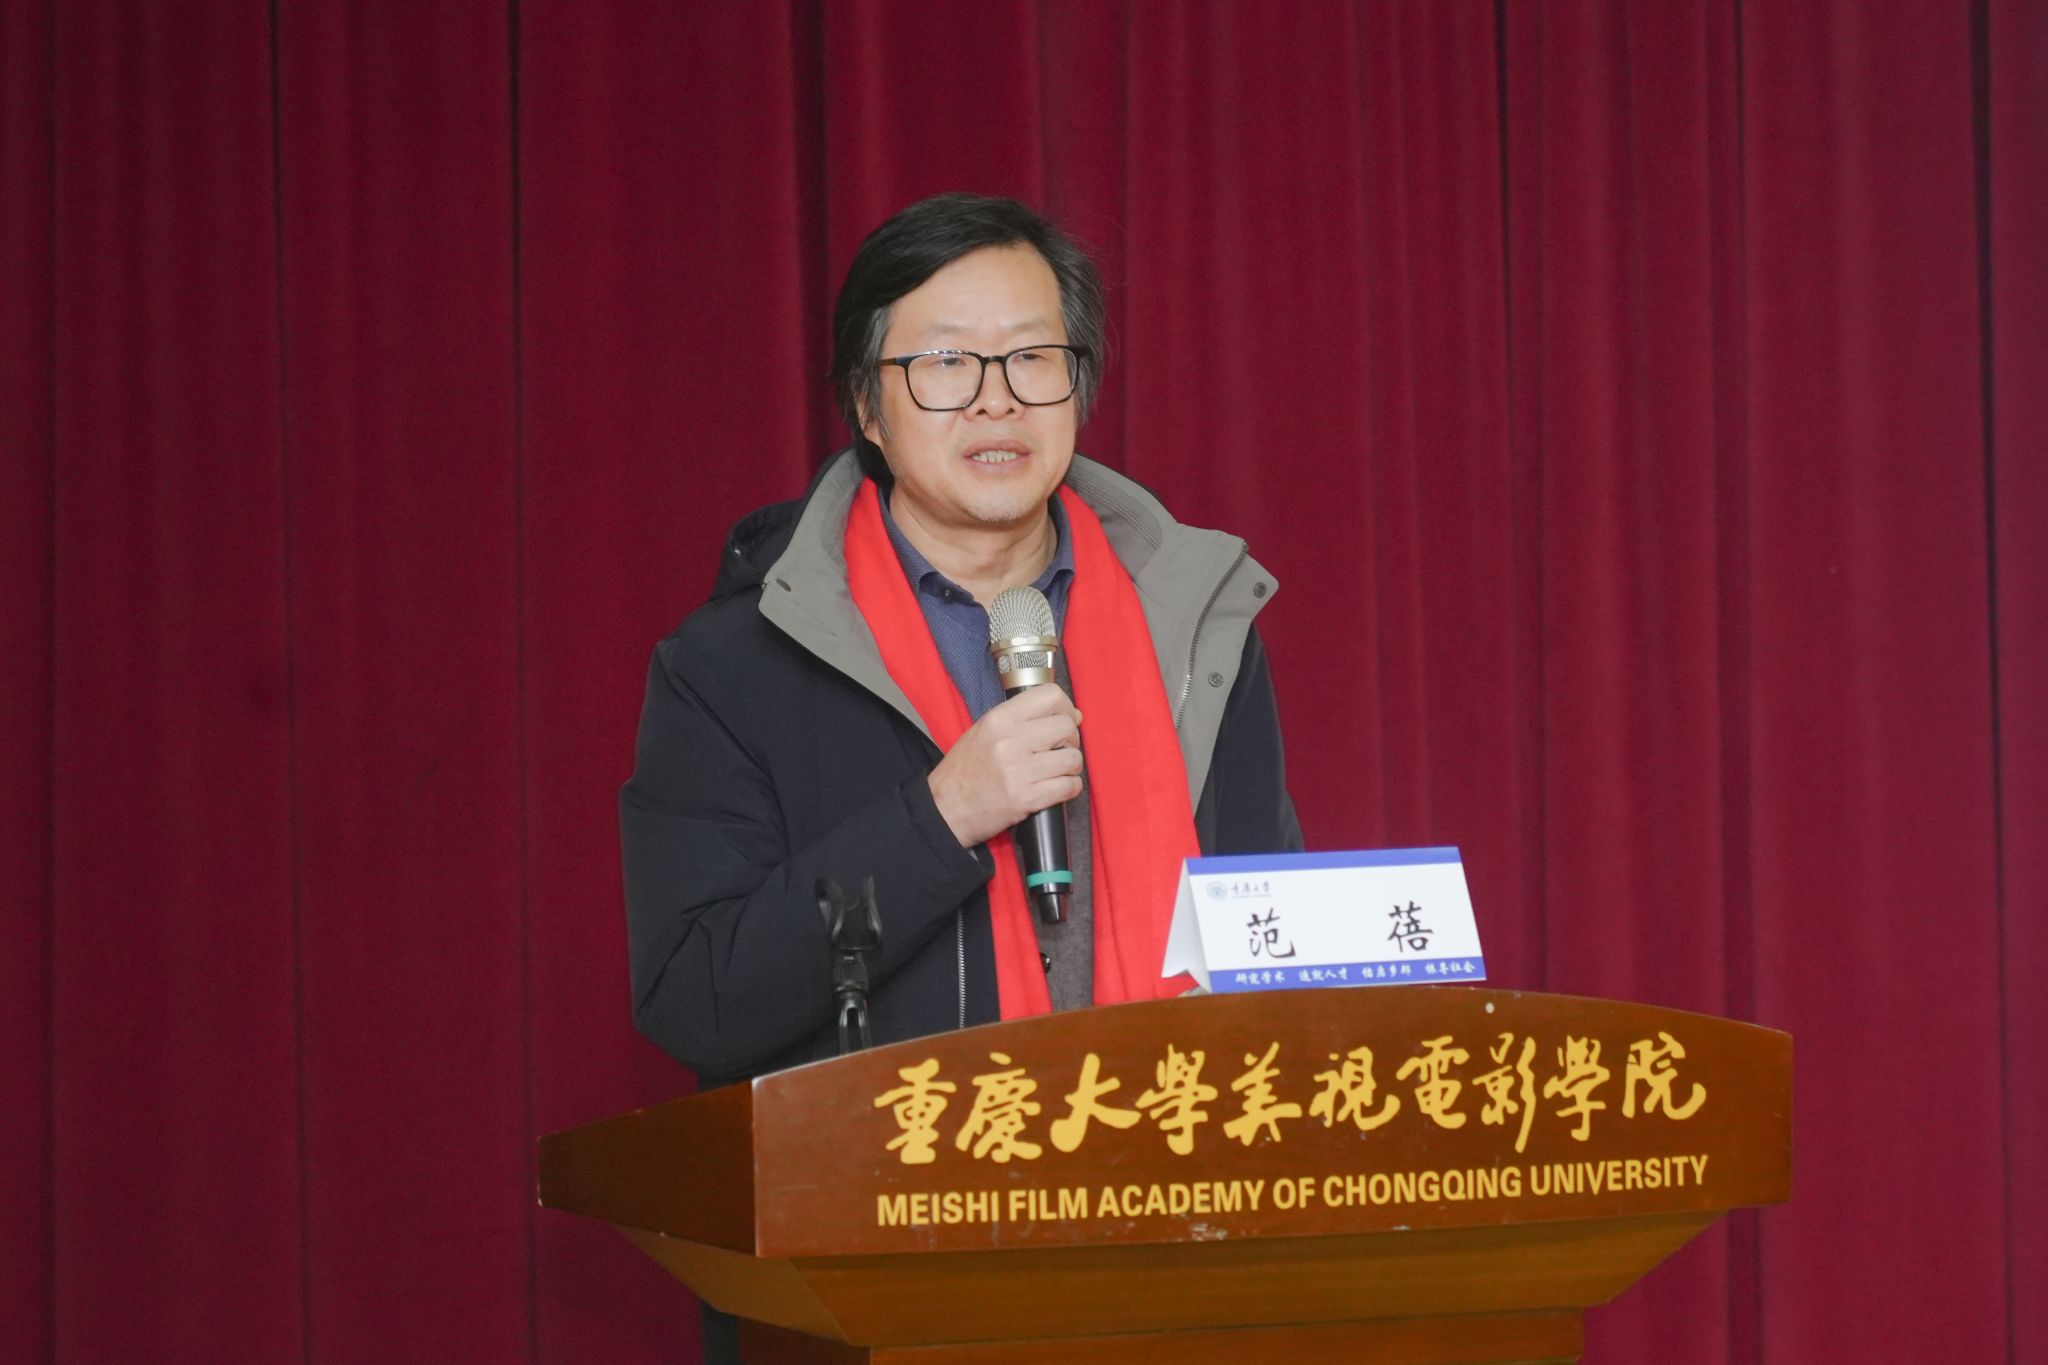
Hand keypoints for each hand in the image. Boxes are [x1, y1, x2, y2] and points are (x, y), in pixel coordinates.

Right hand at [928, 685, 1083, 848]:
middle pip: (1066, 726)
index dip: (1064, 706)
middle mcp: (1010, 741)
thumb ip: (1022, 719)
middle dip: (1071, 738)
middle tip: (1060, 748)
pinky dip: (1070, 787)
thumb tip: (1073, 714)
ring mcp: (1019, 771)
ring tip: (1058, 770)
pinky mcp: (1027, 799)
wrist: (945, 810)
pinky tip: (1058, 787)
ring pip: (1073, 758)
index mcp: (998, 720)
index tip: (1063, 718)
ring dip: (1071, 765)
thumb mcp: (984, 731)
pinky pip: (1069, 786)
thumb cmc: (964, 771)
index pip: (1050, 695)